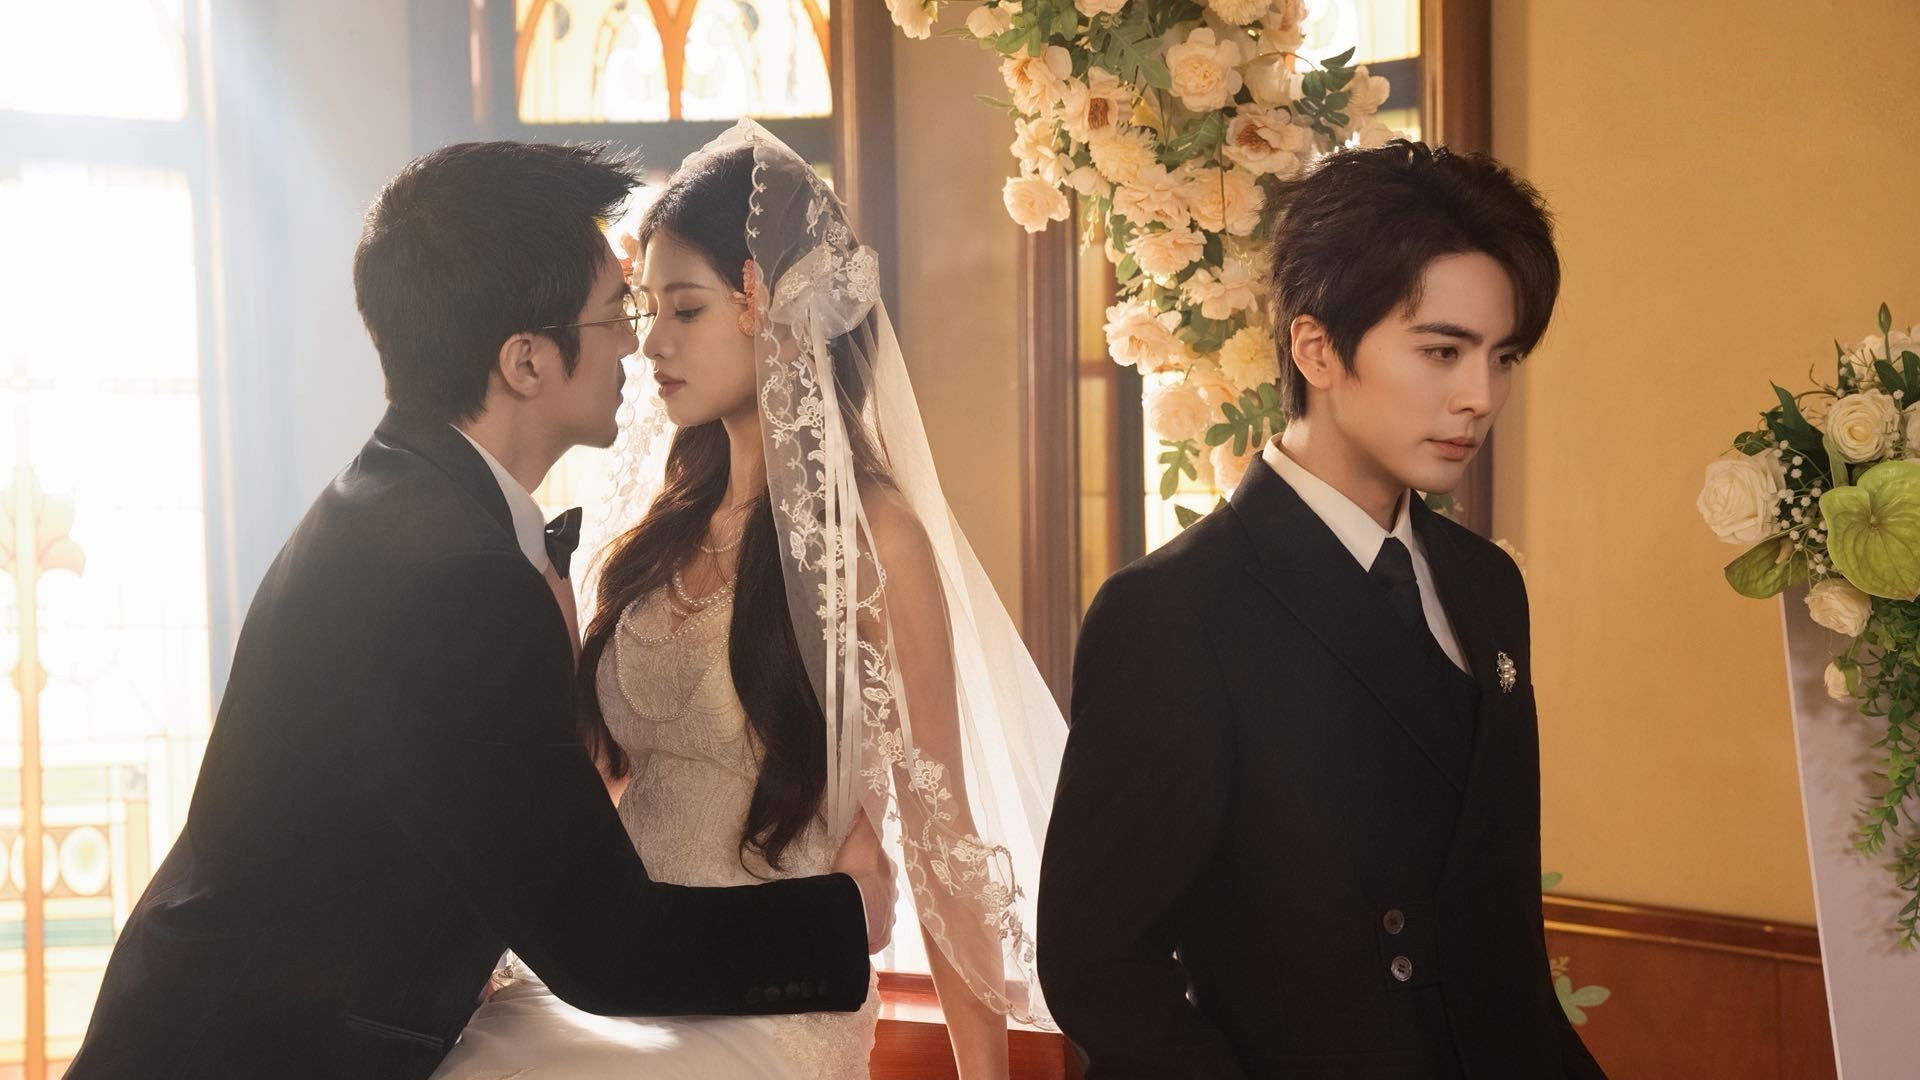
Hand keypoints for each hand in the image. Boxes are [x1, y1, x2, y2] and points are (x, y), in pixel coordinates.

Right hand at [831, 811, 896, 954]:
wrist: (854, 910)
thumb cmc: (856, 872)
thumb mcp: (861, 838)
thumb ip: (868, 817)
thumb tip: (878, 791)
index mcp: (888, 873)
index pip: (881, 865)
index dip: (871, 866)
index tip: (858, 868)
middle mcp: (892, 896)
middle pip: (883, 890)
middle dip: (872, 891)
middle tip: (854, 893)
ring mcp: (887, 918)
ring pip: (881, 912)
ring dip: (871, 912)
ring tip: (855, 914)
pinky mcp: (880, 938)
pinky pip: (875, 934)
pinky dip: (868, 932)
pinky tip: (857, 931)